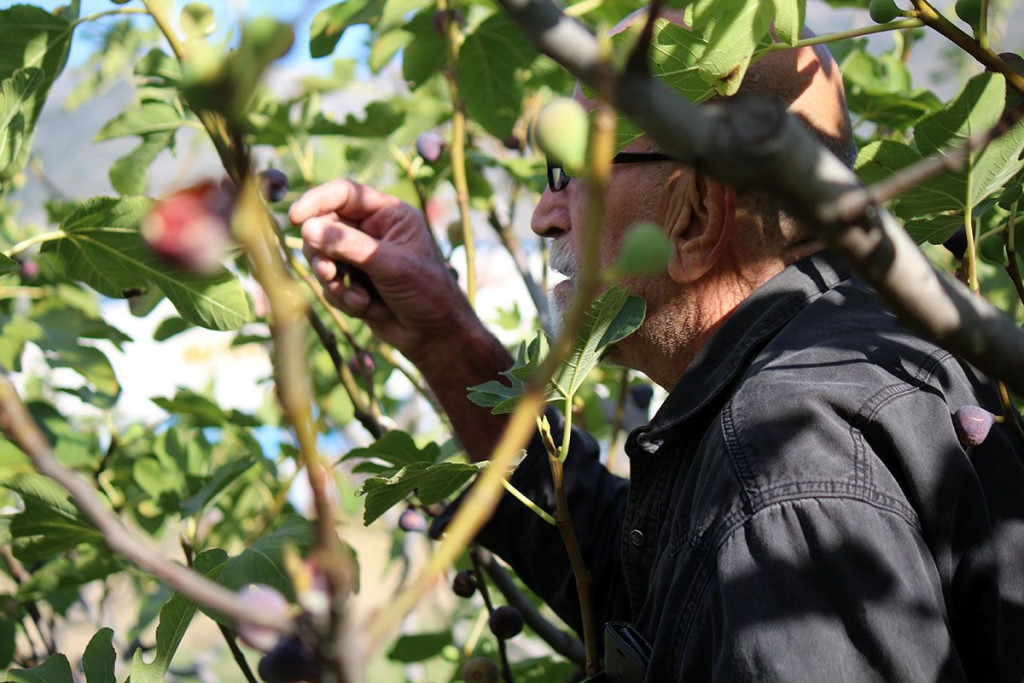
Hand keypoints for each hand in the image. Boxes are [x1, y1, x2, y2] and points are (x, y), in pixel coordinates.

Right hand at [290, 179, 474, 358]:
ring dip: (334, 281)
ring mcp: (361, 257)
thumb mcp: (389, 264)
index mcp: (389, 215)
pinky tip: (368, 309)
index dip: (317, 201)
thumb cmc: (426, 292)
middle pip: (325, 227)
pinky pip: (330, 285)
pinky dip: (344, 299)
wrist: (435, 335)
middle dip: (323, 253)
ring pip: (322, 258)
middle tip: (328, 272)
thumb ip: (349, 246)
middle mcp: (373, 231)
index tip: (296, 218)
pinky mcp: (354, 283)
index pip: (345, 194)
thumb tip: (308, 229)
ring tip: (357, 298)